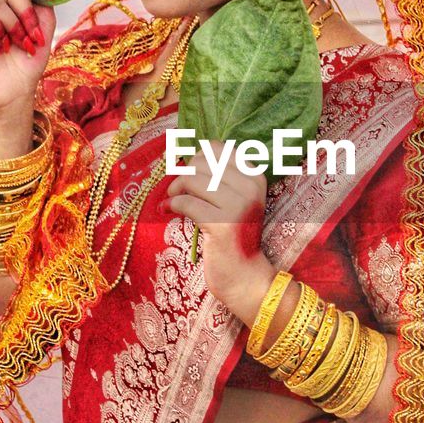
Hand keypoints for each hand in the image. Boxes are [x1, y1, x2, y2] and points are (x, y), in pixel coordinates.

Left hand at [165, 139, 271, 308]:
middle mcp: (250, 187)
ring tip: (172, 201)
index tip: (190, 175)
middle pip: (202, 161)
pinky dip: (172, 206)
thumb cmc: (234, 235)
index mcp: (255, 176)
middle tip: (178, 191)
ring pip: (192, 180)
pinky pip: (186, 203)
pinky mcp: (222, 224)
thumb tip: (187, 155)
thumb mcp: (235, 200)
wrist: (244, 274)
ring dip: (175, 190)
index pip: (218, 148)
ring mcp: (238, 205)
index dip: (197, 158)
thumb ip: (218, 177)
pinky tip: (168, 211)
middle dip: (183, 174)